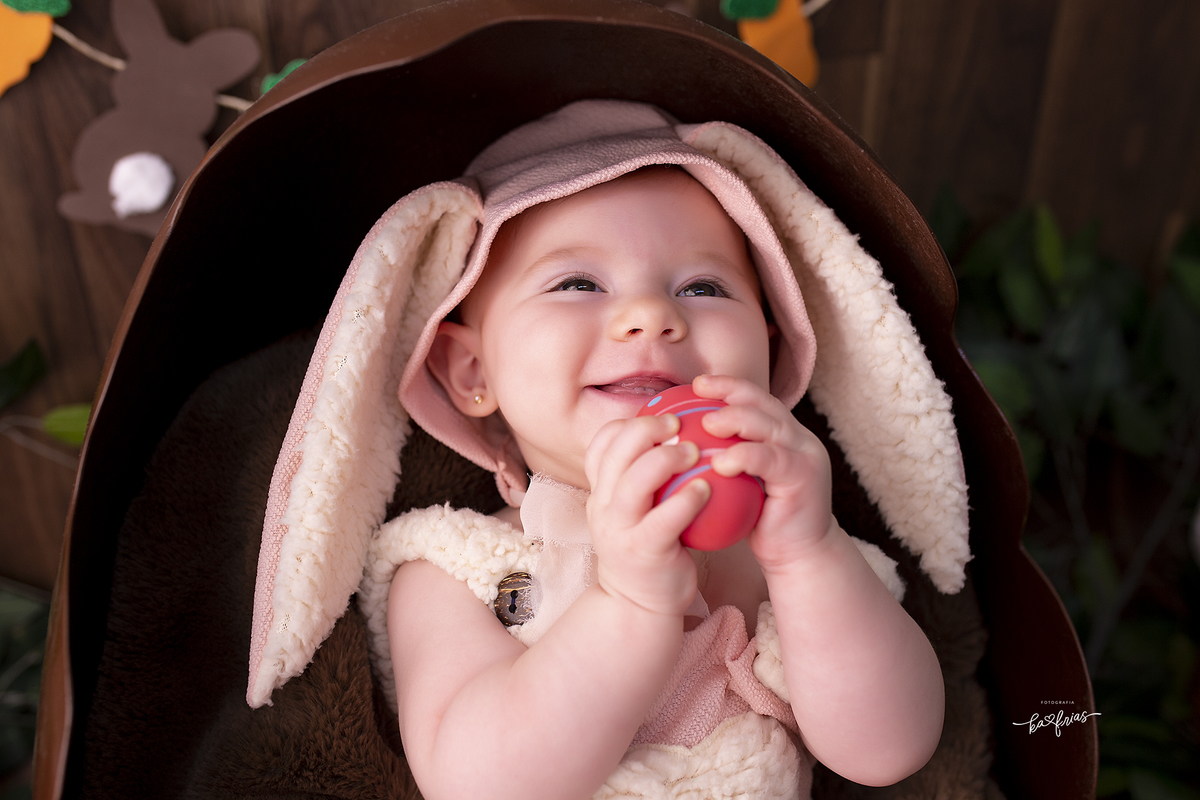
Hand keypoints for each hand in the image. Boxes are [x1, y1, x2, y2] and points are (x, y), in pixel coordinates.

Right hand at [584, 413, 705, 615]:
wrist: (638, 606)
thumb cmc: (648, 550)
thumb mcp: (634, 512)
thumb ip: (643, 480)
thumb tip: (674, 436)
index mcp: (600, 492)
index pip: (601, 443)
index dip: (629, 423)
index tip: (661, 417)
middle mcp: (604, 506)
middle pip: (616, 452)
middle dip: (648, 429)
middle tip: (680, 424)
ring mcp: (620, 529)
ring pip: (635, 480)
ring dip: (667, 459)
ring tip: (695, 452)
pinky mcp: (643, 551)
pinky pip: (664, 519)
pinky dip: (686, 499)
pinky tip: (706, 488)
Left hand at [690, 374, 833, 572]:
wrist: (798, 555)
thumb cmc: (761, 519)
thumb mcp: (740, 483)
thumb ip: (723, 458)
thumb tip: (678, 443)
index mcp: (783, 435)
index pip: (755, 399)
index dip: (728, 386)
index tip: (697, 383)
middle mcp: (798, 439)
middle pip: (764, 404)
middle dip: (731, 393)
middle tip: (699, 392)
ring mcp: (806, 456)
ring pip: (770, 426)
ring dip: (738, 420)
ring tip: (708, 423)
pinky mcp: (806, 478)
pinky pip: (773, 460)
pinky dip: (746, 457)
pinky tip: (721, 463)